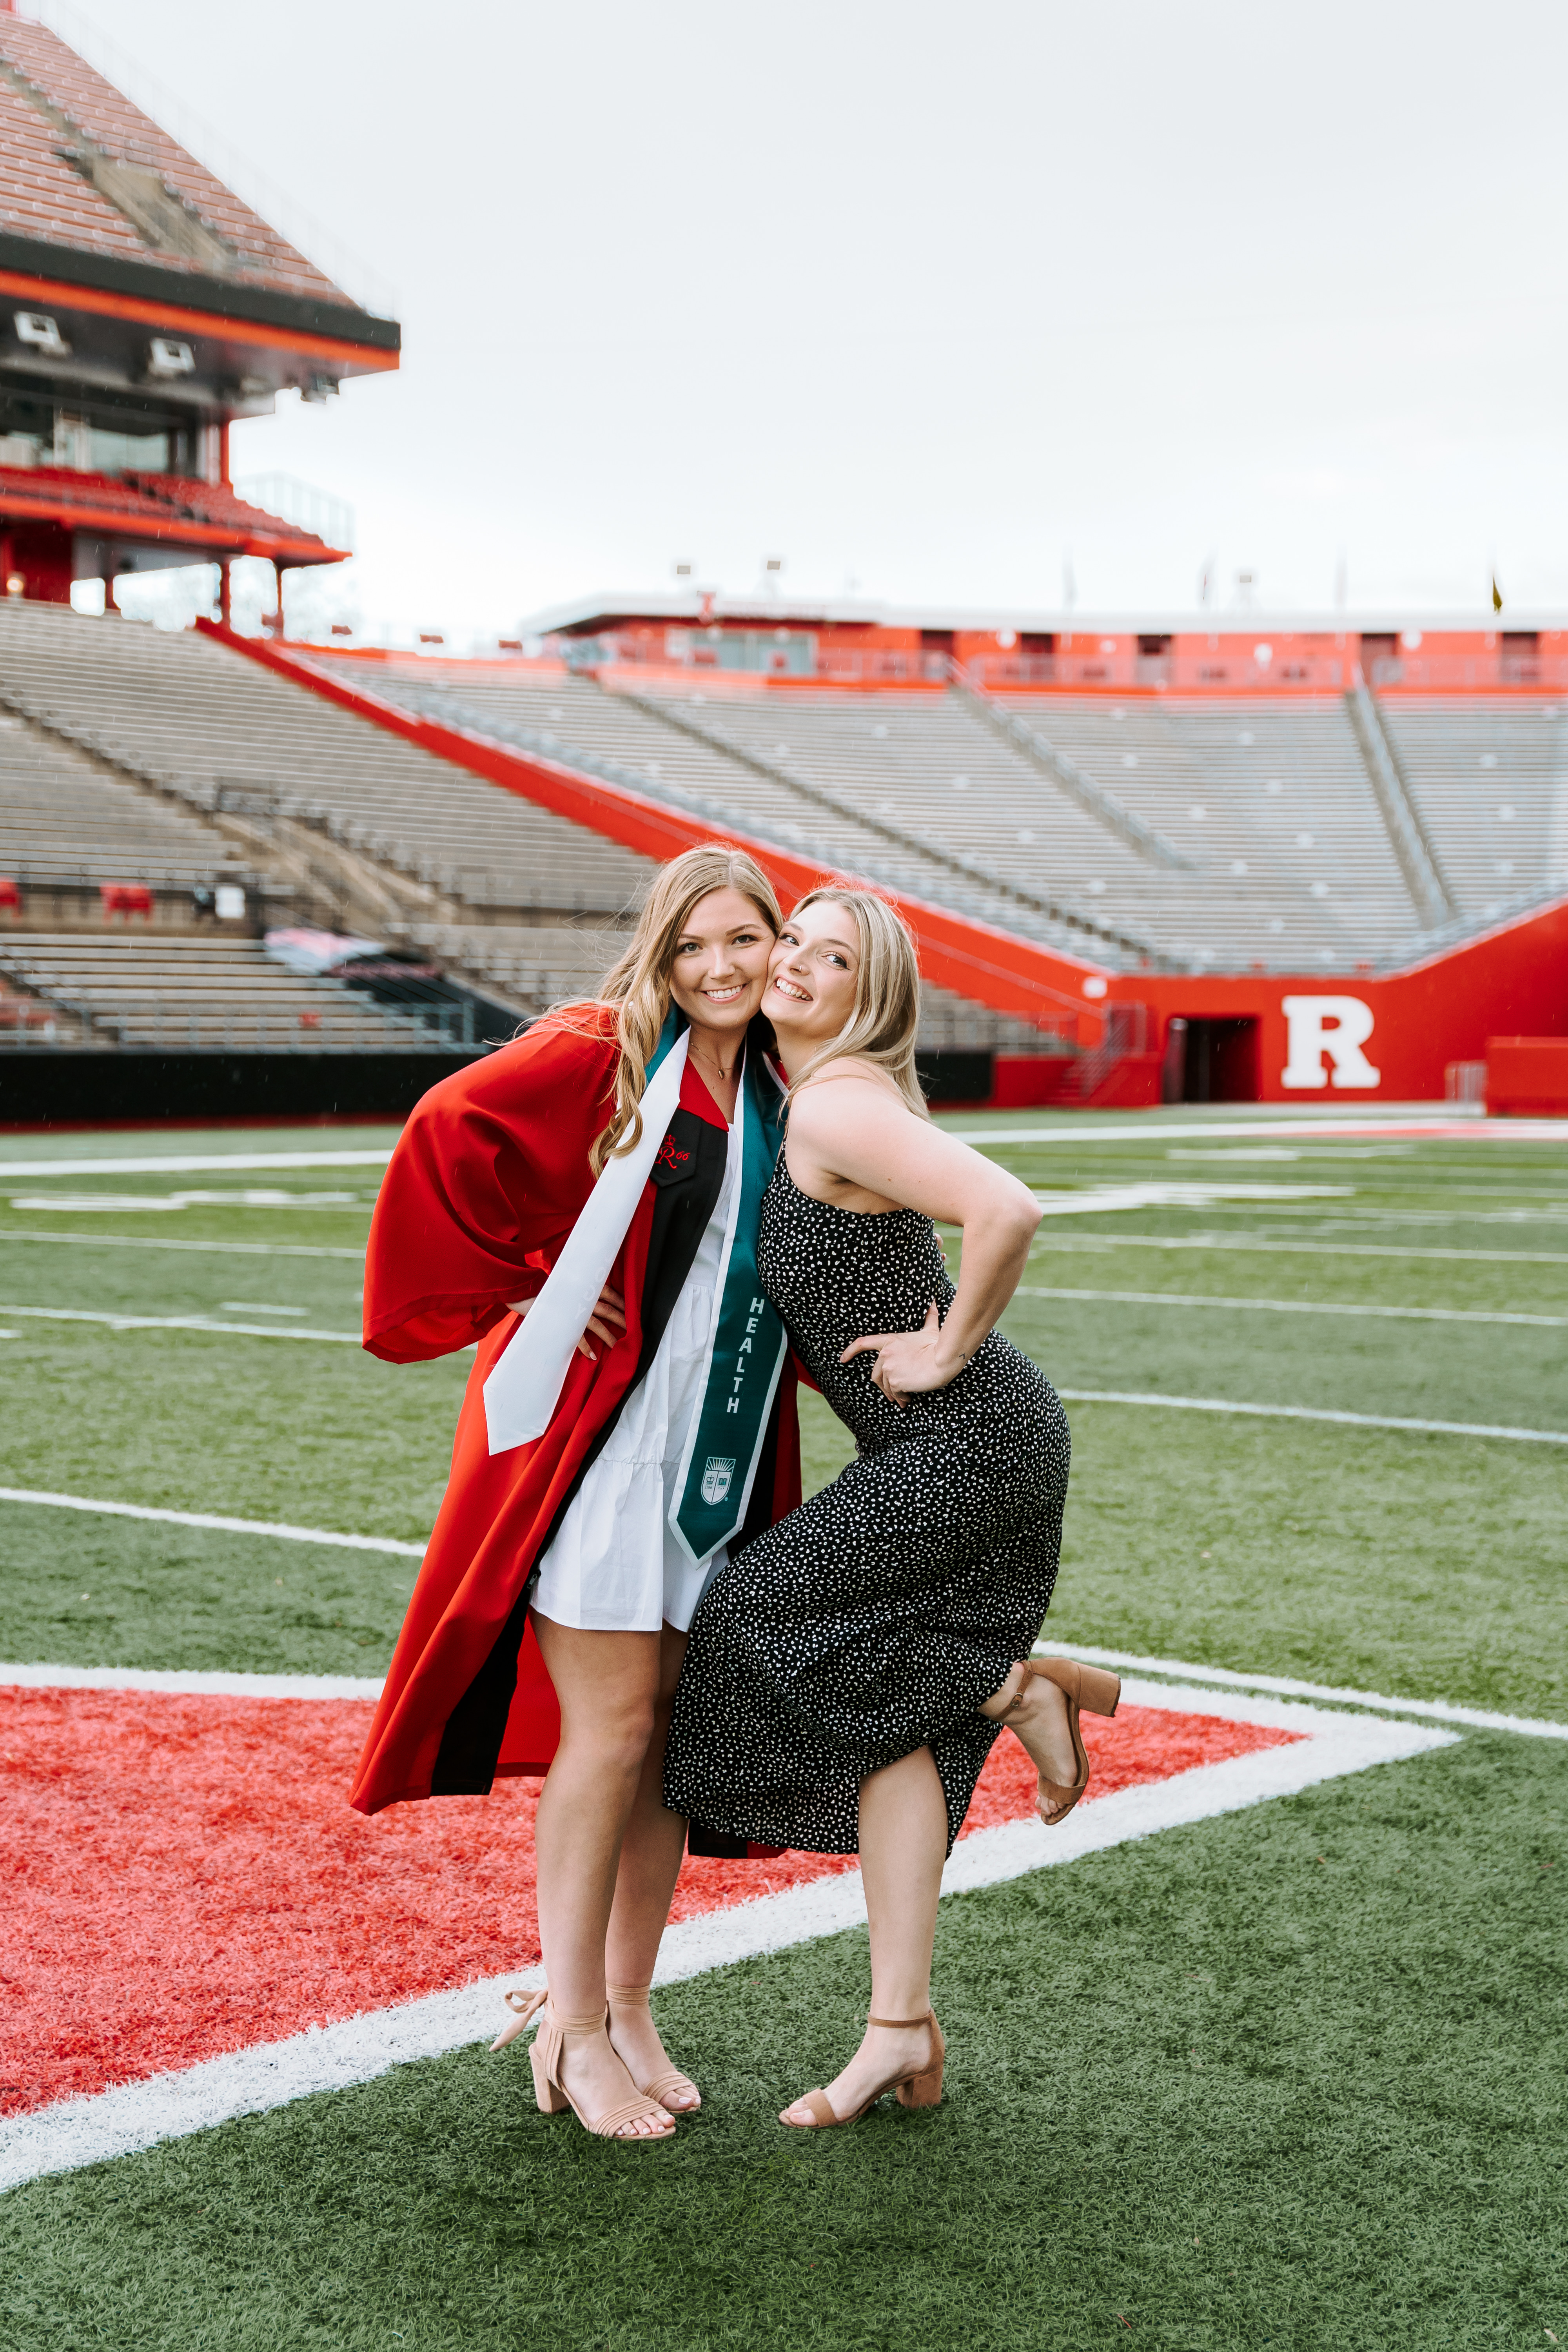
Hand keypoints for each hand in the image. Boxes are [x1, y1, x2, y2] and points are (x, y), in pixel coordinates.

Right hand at [506, 1281, 625, 1360]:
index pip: (610, 1293)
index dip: (622, 1302)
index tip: (632, 1311)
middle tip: (634, 1332)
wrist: (522, 1290)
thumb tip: (595, 1297)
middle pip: (608, 1309)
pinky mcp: (562, 1321)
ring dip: (608, 1336)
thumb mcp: (567, 1284)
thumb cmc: (546, 1287)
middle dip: (622, 1320)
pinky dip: (586, 1346)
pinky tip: (594, 1356)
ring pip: (597, 1324)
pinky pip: (578, 1336)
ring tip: (618, 1347)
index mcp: (584, 1285)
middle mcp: (581, 1297)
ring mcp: (572, 1309)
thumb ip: (581, 1290)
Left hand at [839, 1301, 964, 1407]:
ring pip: (885, 1385)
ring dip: (893, 1394)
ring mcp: (889, 1368)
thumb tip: (934, 1303)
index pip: (863, 1343)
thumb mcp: (929, 1330)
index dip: (850, 1351)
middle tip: (893, 1394)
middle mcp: (885, 1354)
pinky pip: (894, 1393)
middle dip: (883, 1385)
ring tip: (903, 1398)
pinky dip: (899, 1398)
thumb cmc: (938, 1345)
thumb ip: (928, 1318)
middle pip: (875, 1374)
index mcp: (890, 1340)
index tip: (842, 1358)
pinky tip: (907, 1400)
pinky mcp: (895, 1381)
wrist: (943, 1359)